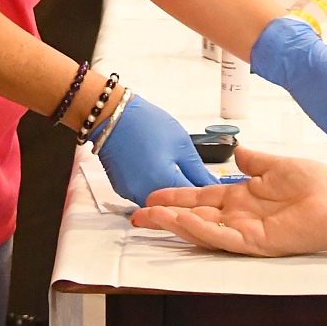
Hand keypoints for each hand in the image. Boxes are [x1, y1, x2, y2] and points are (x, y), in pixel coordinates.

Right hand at [94, 94, 218, 204]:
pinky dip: (154, 190)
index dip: (205, 198)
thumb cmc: (146, 123)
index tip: (214, 195)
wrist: (113, 117)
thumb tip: (210, 185)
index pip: (192, 202)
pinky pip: (144, 196)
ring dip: (170, 198)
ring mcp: (132, 193)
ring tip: (179, 180)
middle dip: (188, 202)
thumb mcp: (181, 143)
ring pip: (158, 204)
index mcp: (163, 181)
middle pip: (174, 208)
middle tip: (197, 187)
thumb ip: (197, 169)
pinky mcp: (123, 190)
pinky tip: (161, 177)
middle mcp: (145, 193)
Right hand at [131, 146, 326, 255]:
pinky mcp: (257, 242)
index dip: (177, 197)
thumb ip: (253, 161)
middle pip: (194, 217)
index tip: (154, 196)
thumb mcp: (275, 165)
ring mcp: (246, 231)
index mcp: (242, 198)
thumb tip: (236, 151)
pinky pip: (224, 238)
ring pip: (203, 230)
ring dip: (177, 224)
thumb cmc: (314, 185)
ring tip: (152, 219)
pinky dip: (203, 231)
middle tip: (138, 216)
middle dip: (166, 217)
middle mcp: (239, 217)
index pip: (201, 198)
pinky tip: (185, 223)